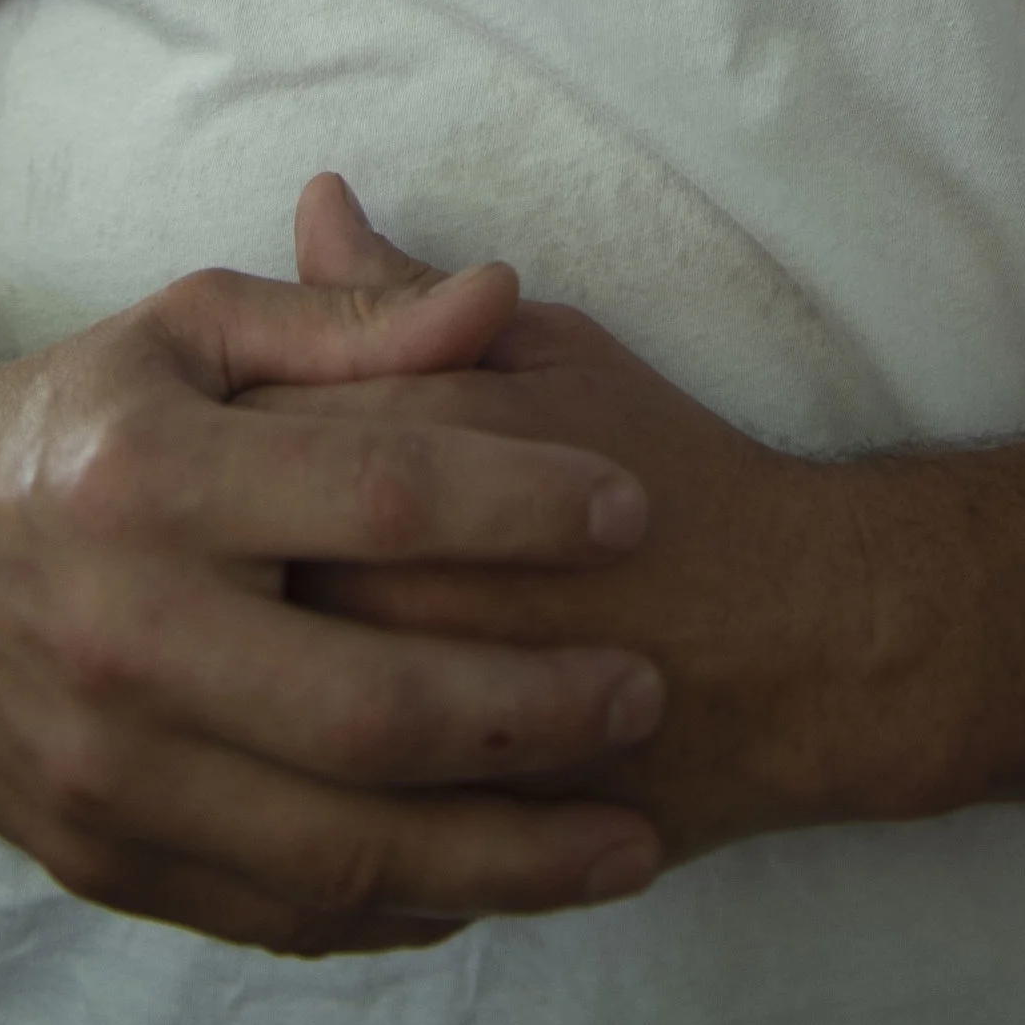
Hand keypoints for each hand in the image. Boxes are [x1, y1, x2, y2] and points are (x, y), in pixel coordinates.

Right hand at [0, 248, 666, 955]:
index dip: (520, 502)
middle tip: (649, 689)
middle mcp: (121, 636)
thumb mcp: (191, 328)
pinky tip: (501, 881)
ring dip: (504, 855)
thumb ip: (351, 320)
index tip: (634, 506)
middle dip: (535, 713)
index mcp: (153, 480)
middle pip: (370, 708)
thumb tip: (504, 293)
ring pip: (338, 851)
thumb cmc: (74, 418)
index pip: (376, 497)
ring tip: (631, 842)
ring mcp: (104, 768)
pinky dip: (403, 913)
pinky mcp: (98, 858)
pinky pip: (277, 912)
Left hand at [261, 180, 952, 860]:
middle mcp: (387, 586)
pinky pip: (310, 805)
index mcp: (408, 453)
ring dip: (245, 670)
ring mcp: (403, 719)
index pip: (242, 428)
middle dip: (220, 556)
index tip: (244, 436)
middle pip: (225, 569)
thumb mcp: (553, 353)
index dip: (228, 428)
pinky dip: (292, 774)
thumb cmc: (677, 475)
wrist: (804, 643)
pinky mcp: (426, 822)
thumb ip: (412, 296)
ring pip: (251, 699)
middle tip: (249, 543)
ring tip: (281, 636)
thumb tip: (318, 202)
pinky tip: (303, 740)